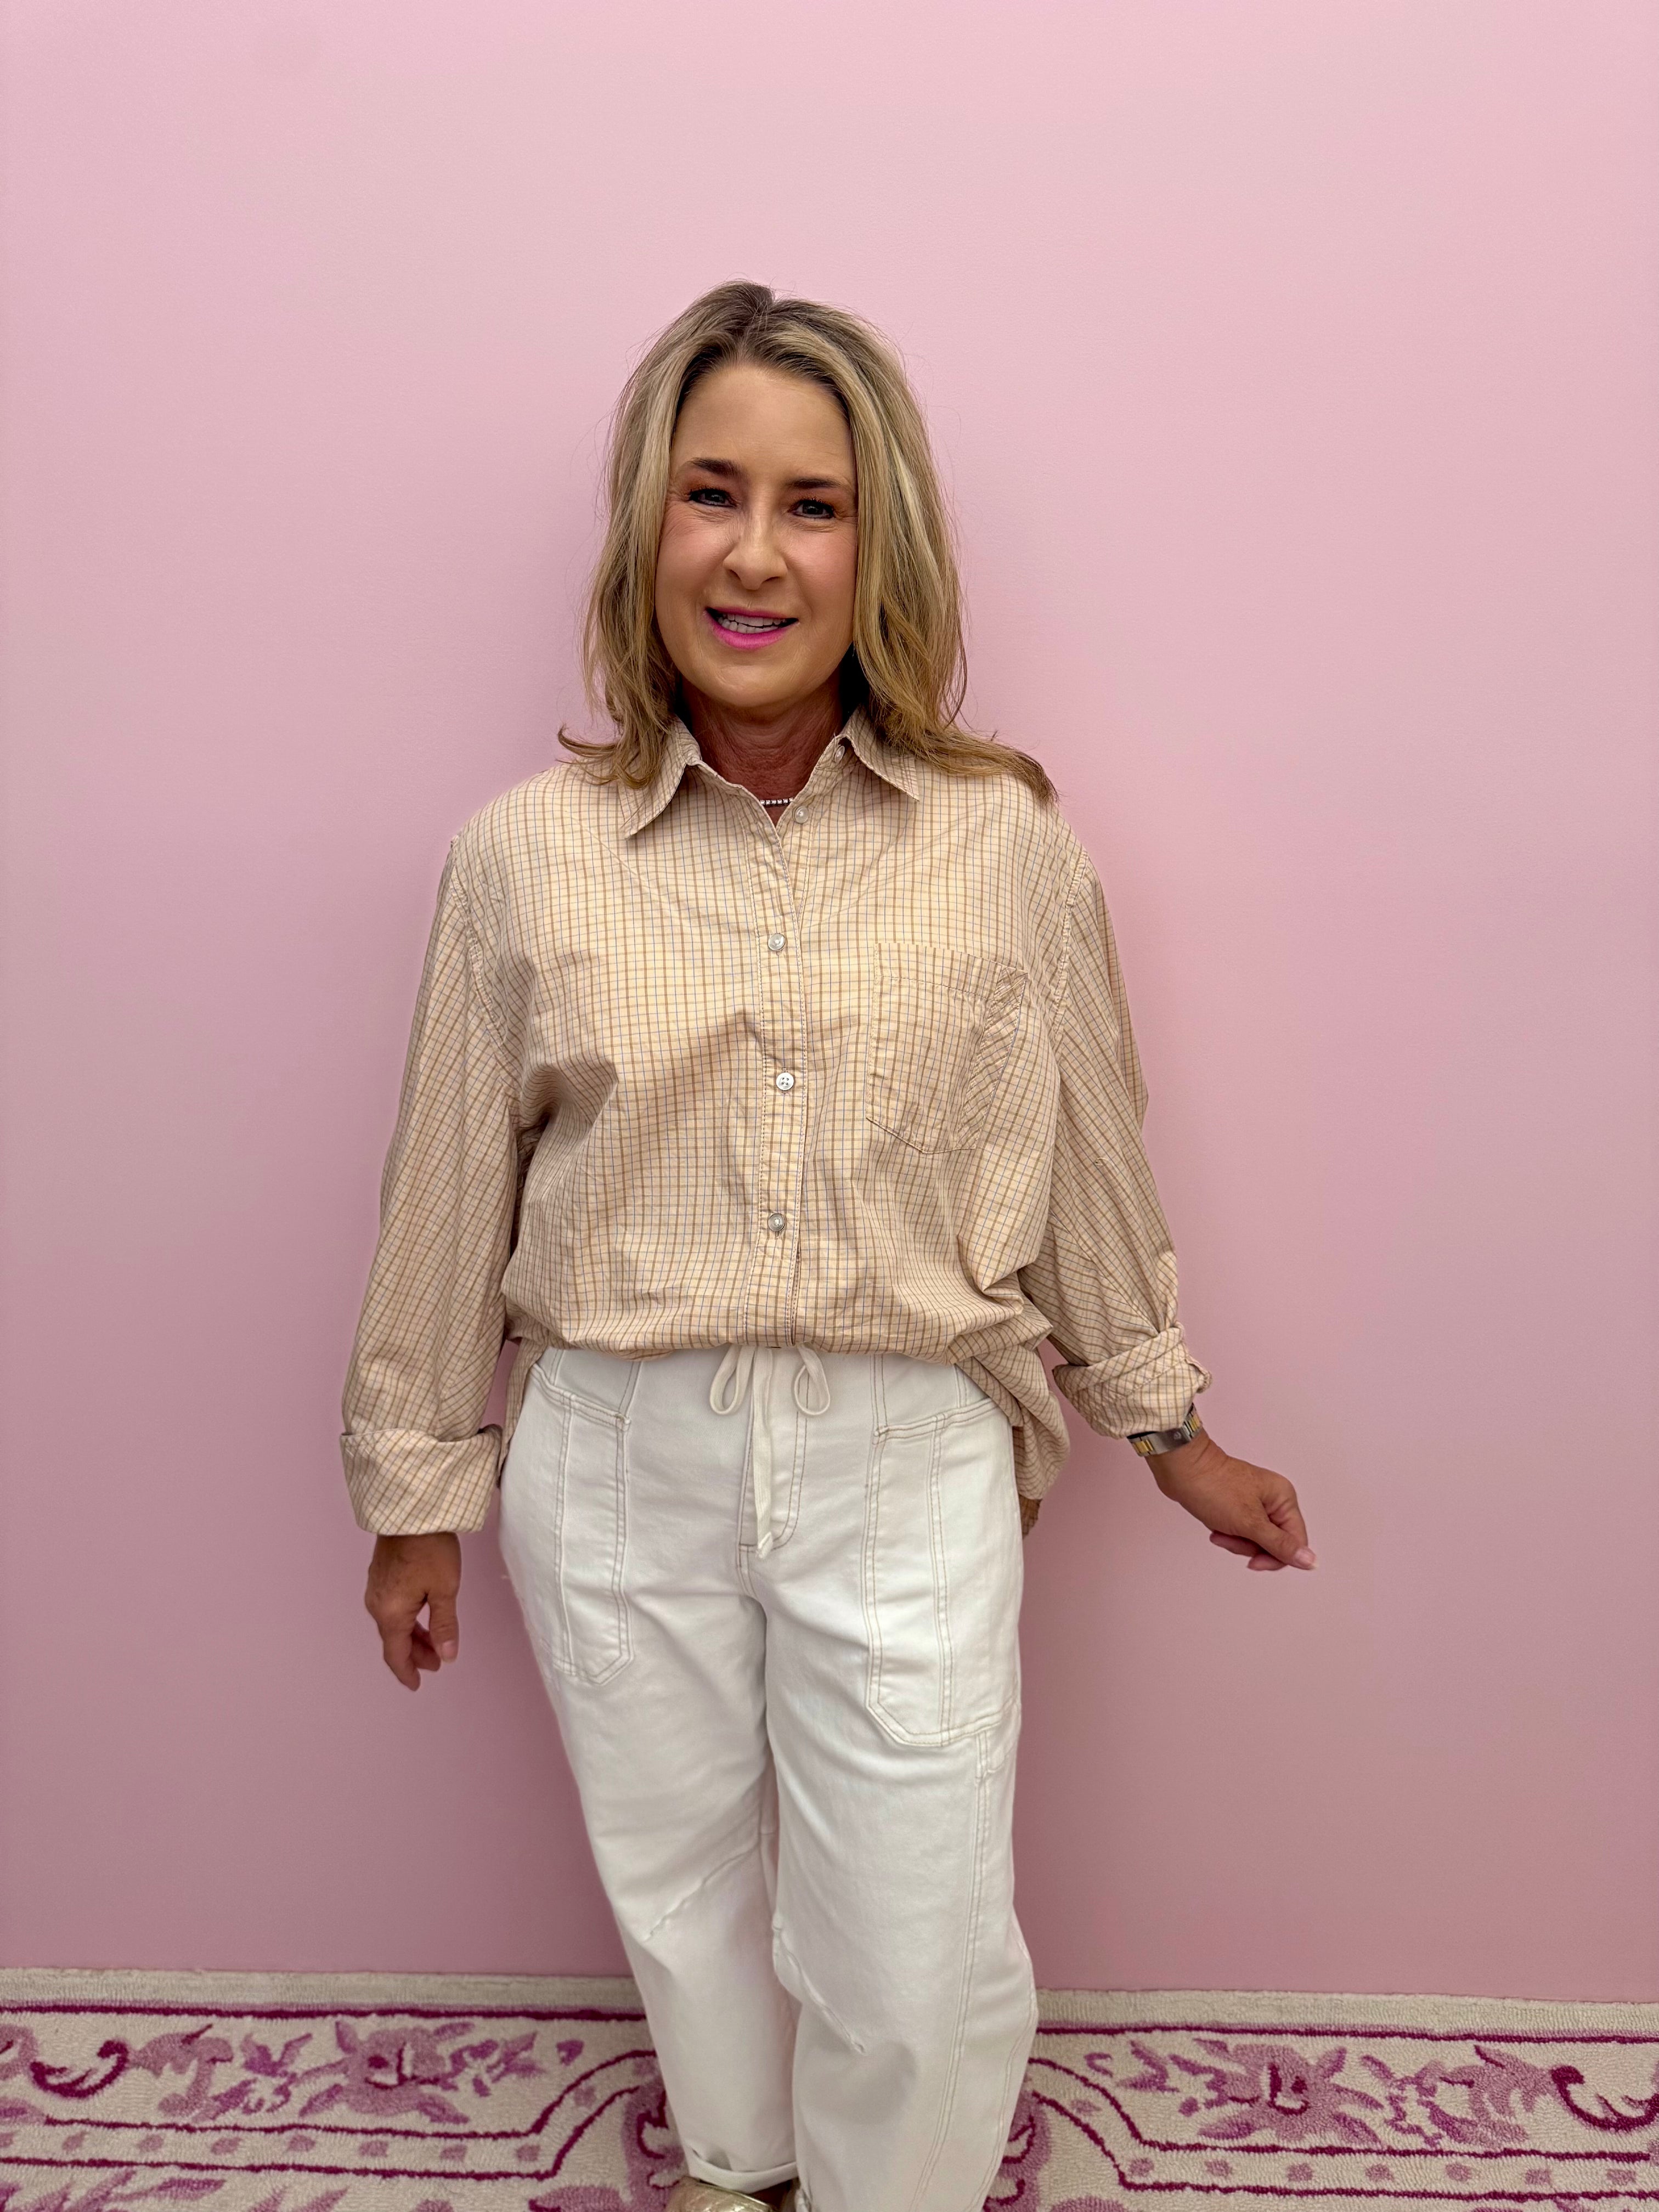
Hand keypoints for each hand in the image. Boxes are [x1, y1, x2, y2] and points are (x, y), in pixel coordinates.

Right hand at [365, 1532, 461, 1687]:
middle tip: (438, 1662)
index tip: (418, 1685)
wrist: (412, 1511)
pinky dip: (407, 1619)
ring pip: (393, 1623)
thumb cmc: (430, 1547)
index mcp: (390, 1613)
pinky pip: (391, 1607)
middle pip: (394, 1640)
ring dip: (413, 1636)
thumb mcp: (445, 1589)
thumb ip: (445, 1625)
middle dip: (416, 1654)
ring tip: (435, 1642)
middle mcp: (376, 1604)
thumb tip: (447, 1656)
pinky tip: (423, 1615)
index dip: (408, 1672)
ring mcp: (376, 1588)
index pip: (396, 1655)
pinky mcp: (380, 1575)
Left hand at [1146, 1432, 1314, 1572]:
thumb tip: (1311, 1562)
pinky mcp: (1239, 1507)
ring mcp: (1256, 1504)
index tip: (1254, 1563)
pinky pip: (1241, 1533)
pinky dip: (1228, 1535)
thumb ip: (1280, 1545)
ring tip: (1219, 1530)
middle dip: (1250, 1547)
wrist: (1181, 1471)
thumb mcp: (1250, 1522)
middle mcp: (1274, 1500)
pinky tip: (1215, 1529)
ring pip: (1256, 1541)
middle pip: (1275, 1543)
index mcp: (1284, 1499)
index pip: (1296, 1542)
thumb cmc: (1213, 1488)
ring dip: (1236, 1542)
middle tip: (1232, 1537)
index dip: (1277, 1558)